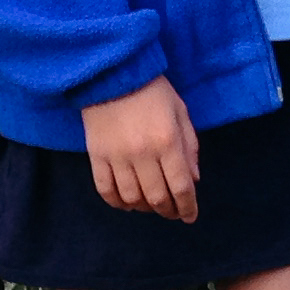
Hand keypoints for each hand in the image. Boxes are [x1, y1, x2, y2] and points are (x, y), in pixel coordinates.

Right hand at [83, 76, 200, 220]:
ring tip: (150, 206)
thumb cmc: (152, 90)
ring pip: (132, 197)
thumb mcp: (180, 112)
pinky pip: (105, 189)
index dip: (187, 207)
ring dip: (144, 208)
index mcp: (168, 142)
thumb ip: (189, 146)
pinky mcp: (96, 156)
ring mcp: (117, 157)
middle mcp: (143, 154)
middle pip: (157, 197)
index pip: (181, 186)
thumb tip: (193, 179)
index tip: (190, 216)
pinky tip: (126, 203)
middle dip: (168, 210)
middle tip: (172, 213)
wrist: (112, 74)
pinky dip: (117, 202)